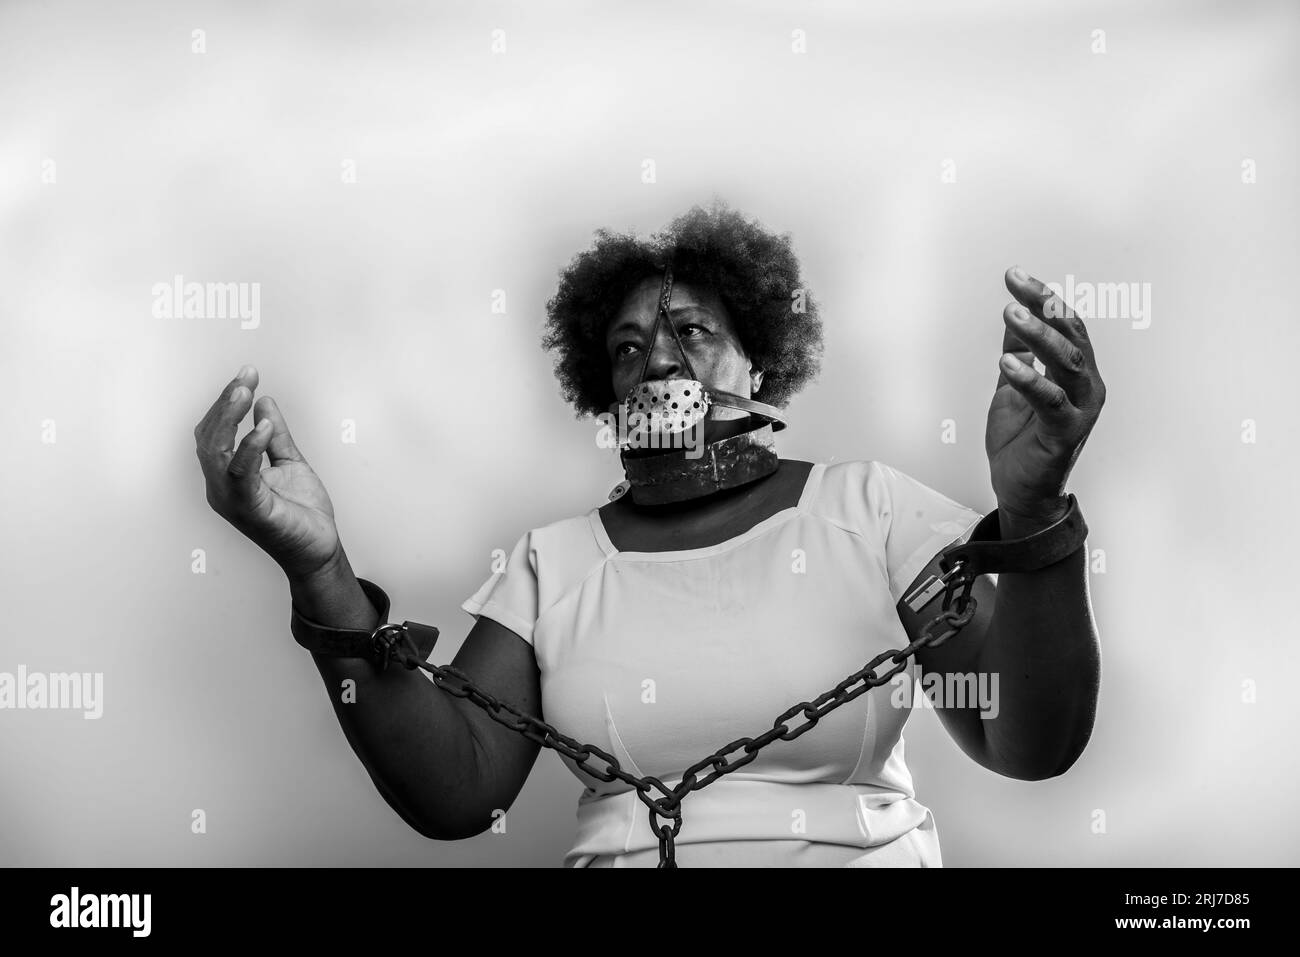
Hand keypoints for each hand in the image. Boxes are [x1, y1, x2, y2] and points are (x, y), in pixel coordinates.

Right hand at [194, 366, 342, 579]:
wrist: (319, 550)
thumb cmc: (301, 514)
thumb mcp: (290, 462)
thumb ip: (276, 434)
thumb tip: (264, 400)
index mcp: (227, 476)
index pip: (215, 432)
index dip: (227, 402)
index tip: (247, 374)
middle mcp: (221, 487)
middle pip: (209, 437)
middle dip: (225, 403)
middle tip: (246, 376)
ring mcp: (231, 499)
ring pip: (215, 452)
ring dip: (229, 417)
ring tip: (245, 390)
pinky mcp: (250, 509)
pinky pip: (241, 474)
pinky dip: (250, 447)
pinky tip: (264, 427)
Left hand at [986, 267, 1106, 533]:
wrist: (1020, 490)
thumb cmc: (1020, 440)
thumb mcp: (1014, 386)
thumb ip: (1019, 353)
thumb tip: (1015, 315)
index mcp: (1076, 373)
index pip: (1065, 325)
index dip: (1042, 298)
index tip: (1014, 275)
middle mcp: (1086, 386)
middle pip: (1071, 335)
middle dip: (1044, 306)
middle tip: (1014, 286)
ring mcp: (1081, 409)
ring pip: (1067, 362)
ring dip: (1039, 335)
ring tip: (1010, 313)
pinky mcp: (1066, 432)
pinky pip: (1051, 400)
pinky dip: (1030, 379)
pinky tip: (1007, 362)